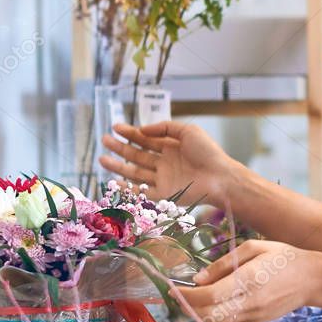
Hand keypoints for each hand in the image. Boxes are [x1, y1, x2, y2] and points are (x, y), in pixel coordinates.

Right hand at [99, 121, 235, 204]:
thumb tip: (142, 129)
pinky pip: (142, 192)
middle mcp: (165, 163)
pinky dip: (127, 187)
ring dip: (118, 166)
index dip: (130, 133)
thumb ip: (165, 127)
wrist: (220, 177)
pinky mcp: (164, 194)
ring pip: (136, 172)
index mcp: (171, 147)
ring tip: (101, 159)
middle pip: (137, 155)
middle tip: (104, 140)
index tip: (115, 127)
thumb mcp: (188, 131)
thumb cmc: (208, 152)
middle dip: (120, 148)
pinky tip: (113, 181)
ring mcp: (163, 179)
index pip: (146, 139)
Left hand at [176, 240, 321, 321]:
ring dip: (199, 314)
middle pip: (208, 315)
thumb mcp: (254, 248)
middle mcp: (250, 302)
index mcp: (249, 280)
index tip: (173, 289)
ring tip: (190, 300)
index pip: (209, 297)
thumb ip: (224, 264)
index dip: (186, 296)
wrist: (313, 279)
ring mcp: (254, 316)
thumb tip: (198, 279)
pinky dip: (215, 315)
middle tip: (176, 296)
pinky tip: (212, 303)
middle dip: (187, 308)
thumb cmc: (284, 257)